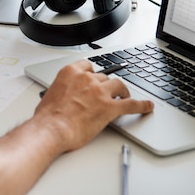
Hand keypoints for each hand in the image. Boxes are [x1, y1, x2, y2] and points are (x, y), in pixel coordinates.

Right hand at [34, 59, 153, 152]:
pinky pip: (131, 104)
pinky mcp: (110, 107)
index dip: (93, 73)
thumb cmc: (47, 117)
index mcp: (71, 73)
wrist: (51, 129)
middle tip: (105, 95)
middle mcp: (87, 79)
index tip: (94, 77)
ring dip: (121, 91)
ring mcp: (100, 92)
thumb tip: (65, 99)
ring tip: (123, 97)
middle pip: (104, 77)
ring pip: (118, 85)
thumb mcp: (50, 95)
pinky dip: (141, 105)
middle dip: (105, 86)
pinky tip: (147, 107)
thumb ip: (63, 91)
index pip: (88, 66)